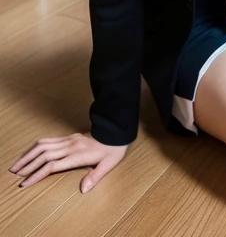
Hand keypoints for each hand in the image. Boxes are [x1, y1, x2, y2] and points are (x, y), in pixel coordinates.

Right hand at [9, 131, 127, 192]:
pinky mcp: (68, 137)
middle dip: (27, 164)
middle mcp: (69, 146)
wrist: (115, 130)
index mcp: (77, 155)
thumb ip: (95, 176)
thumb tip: (83, 190)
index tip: (25, 182)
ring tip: (17, 163)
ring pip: (43, 145)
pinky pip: (49, 140)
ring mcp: (68, 140)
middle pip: (43, 155)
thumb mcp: (108, 164)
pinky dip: (36, 146)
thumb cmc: (113, 148)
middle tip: (15, 173)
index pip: (52, 165)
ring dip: (28, 154)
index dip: (37, 174)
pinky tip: (30, 152)